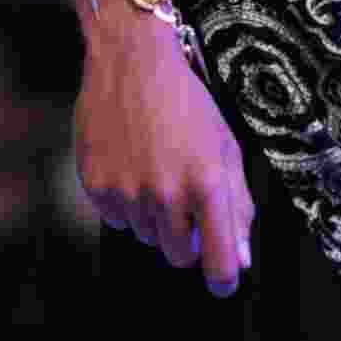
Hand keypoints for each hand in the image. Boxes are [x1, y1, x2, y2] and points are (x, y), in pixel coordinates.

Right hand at [74, 27, 253, 298]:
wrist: (132, 61)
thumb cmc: (184, 100)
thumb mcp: (225, 143)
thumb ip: (237, 203)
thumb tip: (242, 257)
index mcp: (206, 181)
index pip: (219, 260)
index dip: (224, 276)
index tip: (225, 279)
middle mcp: (166, 193)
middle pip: (180, 256)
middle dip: (186, 235)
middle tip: (183, 193)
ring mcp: (129, 192)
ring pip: (148, 236)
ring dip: (155, 214)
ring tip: (155, 164)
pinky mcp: (98, 188)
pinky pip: (118, 219)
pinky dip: (126, 201)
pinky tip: (131, 161)